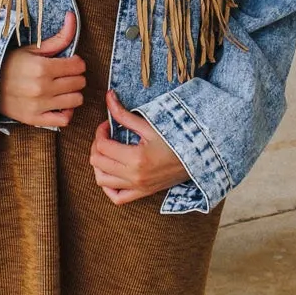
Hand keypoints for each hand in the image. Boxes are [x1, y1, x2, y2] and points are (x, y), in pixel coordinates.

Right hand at [0, 9, 85, 128]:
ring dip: (73, 93)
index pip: (78, 66)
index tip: (69, 62)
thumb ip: (57, 38)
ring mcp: (39, 105)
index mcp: (42, 67)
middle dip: (76, 76)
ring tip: (64, 88)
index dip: (76, 62)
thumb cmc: (10, 63)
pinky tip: (61, 104)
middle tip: (65, 74)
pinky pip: (64, 120)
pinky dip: (67, 112)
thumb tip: (72, 17)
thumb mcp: (32, 48)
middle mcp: (42, 88)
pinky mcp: (35, 119)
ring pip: (76, 100)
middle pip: (79, 82)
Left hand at [90, 89, 190, 204]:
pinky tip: (112, 174)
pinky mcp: (142, 193)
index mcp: (136, 158)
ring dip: (99, 165)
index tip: (107, 125)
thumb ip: (125, 114)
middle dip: (97, 146)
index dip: (100, 133)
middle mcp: (134, 176)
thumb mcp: (150, 126)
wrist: (197, 158)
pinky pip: (117, 198)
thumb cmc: (176, 139)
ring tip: (107, 153)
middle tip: (106, 136)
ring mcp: (138, 187)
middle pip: (98, 163)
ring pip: (102, 181)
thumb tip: (108, 96)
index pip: (103, 146)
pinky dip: (108, 187)